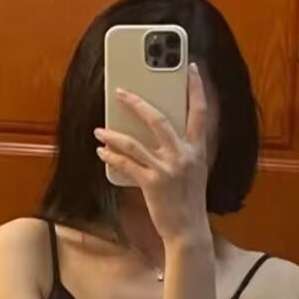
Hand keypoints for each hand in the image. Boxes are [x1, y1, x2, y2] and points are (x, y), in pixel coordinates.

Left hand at [94, 64, 209, 243]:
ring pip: (134, 142)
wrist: (188, 230)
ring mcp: (168, 169)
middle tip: (120, 92)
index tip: (190, 67)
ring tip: (99, 130)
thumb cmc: (188, 199)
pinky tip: (102, 152)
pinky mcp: (152, 183)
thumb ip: (183, 148)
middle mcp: (184, 155)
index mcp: (198, 149)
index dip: (196, 88)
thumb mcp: (194, 170)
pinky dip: (111, 157)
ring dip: (113, 134)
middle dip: (136, 103)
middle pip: (158, 119)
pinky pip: (126, 164)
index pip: (199, 111)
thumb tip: (162, 128)